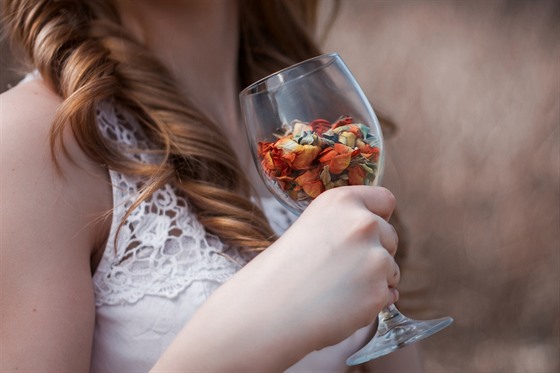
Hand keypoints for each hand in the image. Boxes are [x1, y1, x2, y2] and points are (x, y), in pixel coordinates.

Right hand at [153, 186, 399, 370]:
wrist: (268, 308)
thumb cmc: (283, 270)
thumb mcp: (312, 226)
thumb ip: (345, 223)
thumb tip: (378, 234)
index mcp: (342, 202)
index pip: (385, 199)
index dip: (377, 217)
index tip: (364, 232)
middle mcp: (362, 223)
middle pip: (391, 235)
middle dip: (375, 251)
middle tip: (340, 269)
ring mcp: (374, 257)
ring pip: (392, 268)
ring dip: (375, 279)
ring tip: (337, 288)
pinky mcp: (379, 291)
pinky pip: (388, 294)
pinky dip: (372, 302)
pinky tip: (344, 305)